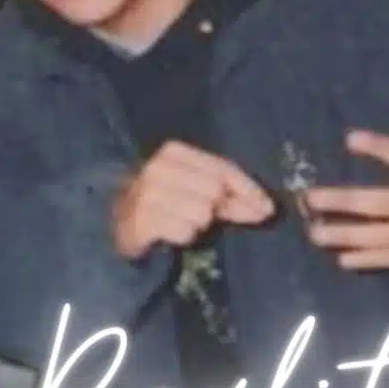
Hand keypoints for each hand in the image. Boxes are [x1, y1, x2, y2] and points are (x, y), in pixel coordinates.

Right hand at [112, 141, 274, 258]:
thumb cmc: (166, 202)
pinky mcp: (141, 220)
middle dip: (222, 209)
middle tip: (215, 218)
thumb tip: (266, 208)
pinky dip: (184, 236)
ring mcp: (147, 193)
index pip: (223, 169)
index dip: (249, 190)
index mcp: (175, 151)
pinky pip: (184, 232)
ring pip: (201, 213)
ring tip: (184, 221)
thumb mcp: (198, 190)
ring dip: (199, 224)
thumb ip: (230, 195)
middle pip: (215, 191)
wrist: (120, 221)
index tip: (268, 209)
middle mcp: (159, 167)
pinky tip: (171, 232)